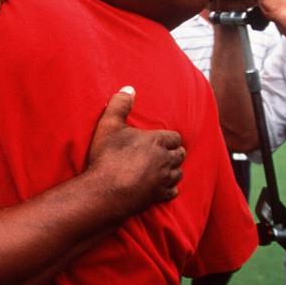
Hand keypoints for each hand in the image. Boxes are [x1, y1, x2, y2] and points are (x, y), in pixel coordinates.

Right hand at [88, 87, 184, 215]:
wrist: (105, 191)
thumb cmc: (107, 156)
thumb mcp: (109, 125)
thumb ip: (120, 104)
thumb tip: (129, 88)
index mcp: (157, 141)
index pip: (175, 137)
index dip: (169, 138)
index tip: (161, 140)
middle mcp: (165, 160)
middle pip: (180, 154)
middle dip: (174, 152)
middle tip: (163, 152)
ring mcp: (163, 179)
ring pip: (179, 173)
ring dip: (173, 169)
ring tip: (163, 168)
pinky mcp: (159, 196)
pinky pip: (173, 192)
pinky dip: (169, 188)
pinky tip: (161, 186)